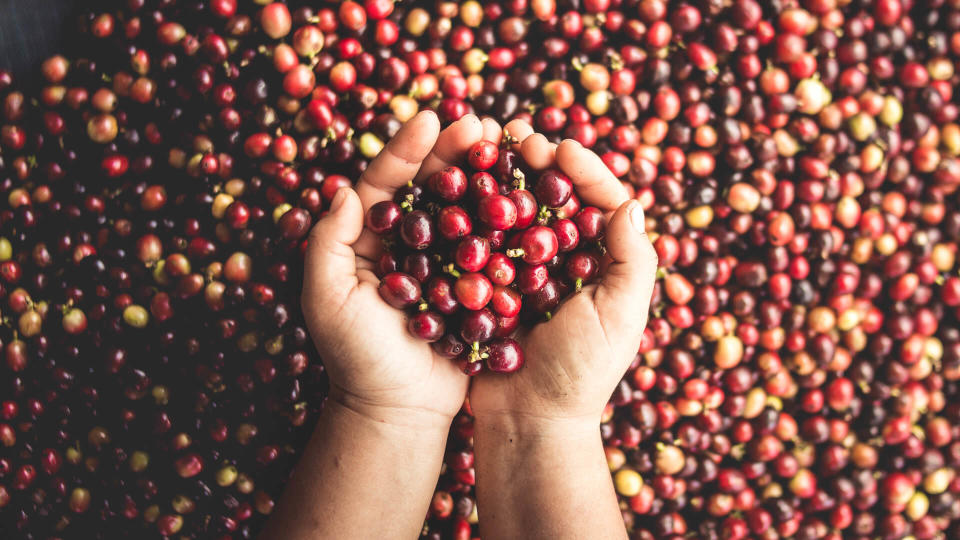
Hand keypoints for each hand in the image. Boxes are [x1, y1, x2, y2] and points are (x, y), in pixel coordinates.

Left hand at [301, 111, 501, 428]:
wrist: (398, 411)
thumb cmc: (356, 358)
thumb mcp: (327, 300)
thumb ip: (328, 244)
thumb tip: (344, 191)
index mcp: (369, 240)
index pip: (387, 183)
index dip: (408, 149)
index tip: (433, 117)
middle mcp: (407, 244)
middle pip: (431, 187)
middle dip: (455, 152)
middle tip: (483, 124)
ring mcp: (443, 264)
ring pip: (464, 209)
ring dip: (484, 176)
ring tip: (508, 146)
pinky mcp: (472, 287)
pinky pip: (490, 246)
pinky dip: (505, 220)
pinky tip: (525, 195)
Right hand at [470, 120, 657, 434]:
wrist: (527, 423)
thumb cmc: (580, 373)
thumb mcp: (620, 316)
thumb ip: (632, 259)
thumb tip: (630, 201)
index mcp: (602, 263)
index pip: (600, 202)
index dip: (583, 170)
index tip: (559, 149)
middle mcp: (564, 262)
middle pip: (554, 198)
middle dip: (538, 164)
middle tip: (518, 137)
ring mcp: (522, 273)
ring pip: (515, 212)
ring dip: (503, 178)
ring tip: (488, 150)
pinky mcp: (487, 287)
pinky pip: (481, 241)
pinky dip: (473, 212)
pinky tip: (459, 190)